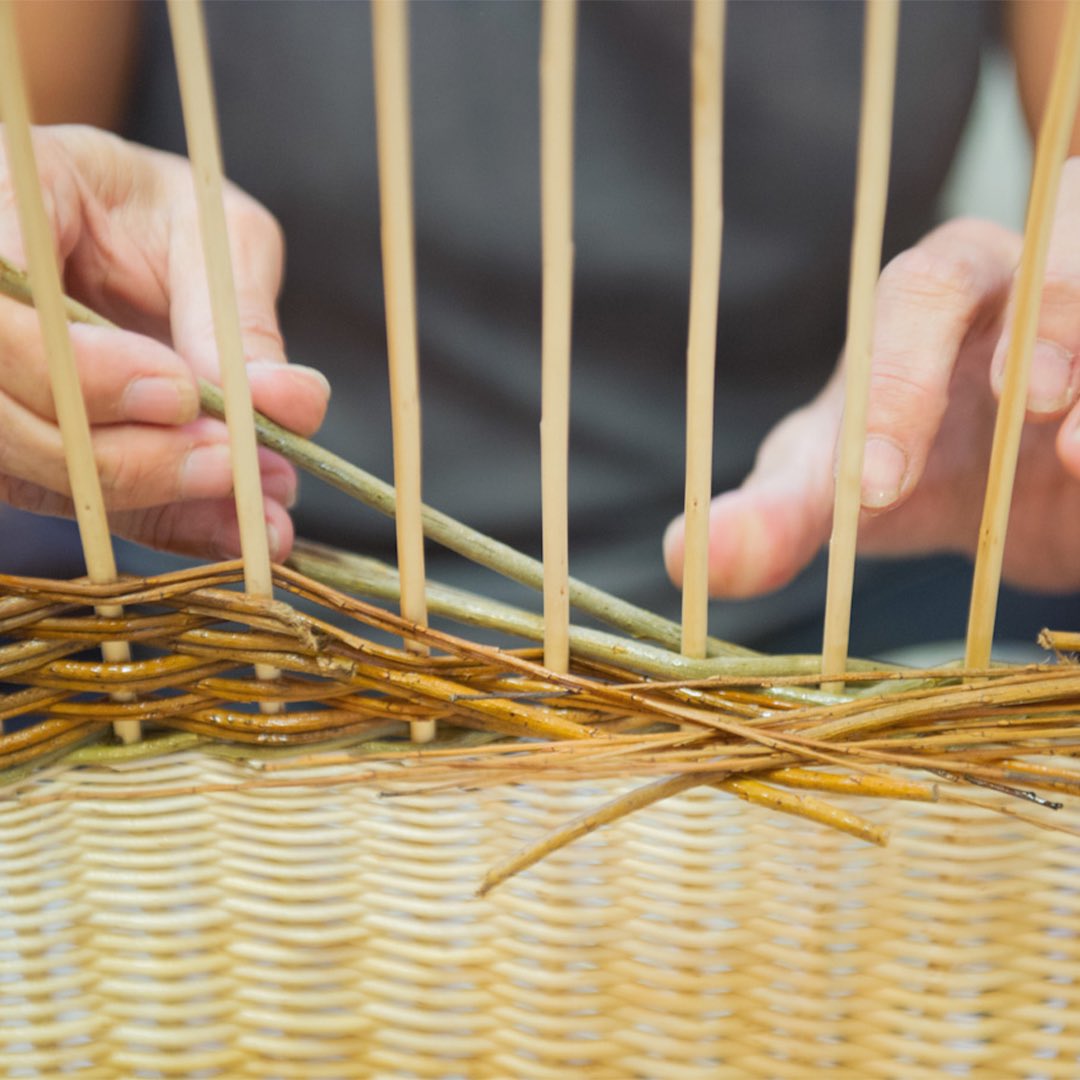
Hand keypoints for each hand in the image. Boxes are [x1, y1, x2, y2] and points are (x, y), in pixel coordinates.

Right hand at [0, 124, 328, 559]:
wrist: (123, 231)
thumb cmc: (162, 214)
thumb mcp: (216, 236)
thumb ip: (239, 318)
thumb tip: (290, 406)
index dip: (80, 372)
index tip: (180, 393)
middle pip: (4, 418)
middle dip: (127, 457)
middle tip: (237, 462)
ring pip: (32, 476)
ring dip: (157, 501)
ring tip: (264, 502)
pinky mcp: (22, 448)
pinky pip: (82, 504)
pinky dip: (168, 522)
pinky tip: (245, 526)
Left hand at [664, 158, 1079, 597]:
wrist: (1003, 499)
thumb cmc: (906, 470)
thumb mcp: (840, 492)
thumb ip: (775, 518)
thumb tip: (686, 561)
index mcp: (934, 297)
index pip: (914, 299)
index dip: (899, 377)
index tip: (881, 484)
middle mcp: (1034, 282)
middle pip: (1052, 251)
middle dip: (1043, 321)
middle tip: (1024, 408)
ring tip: (1077, 453)